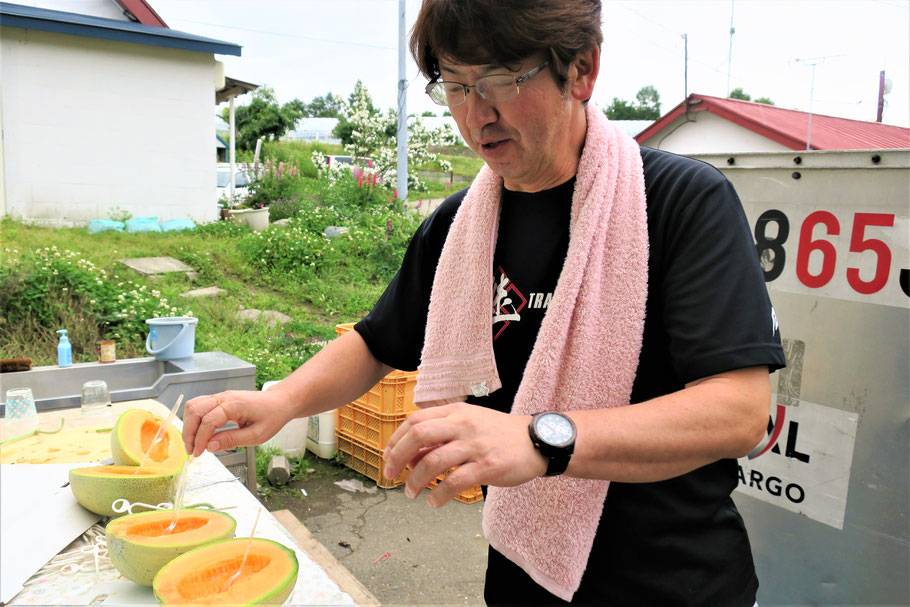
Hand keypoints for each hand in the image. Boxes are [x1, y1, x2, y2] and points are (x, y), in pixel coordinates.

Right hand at [181, 389, 294, 456]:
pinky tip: (198, 432)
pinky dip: (194, 419)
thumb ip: (232, 440)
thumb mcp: (256, 435)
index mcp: (235, 404)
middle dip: (189, 432)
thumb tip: (210, 447)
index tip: (198, 453)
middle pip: (195, 410)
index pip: (208, 421)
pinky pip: (199, 405)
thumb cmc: (272, 417)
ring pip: (193, 405)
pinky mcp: (220, 399)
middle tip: (192, 451)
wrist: (280, 402)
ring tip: (193, 443)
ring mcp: (221, 396)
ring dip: (189, 425)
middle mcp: (225, 397)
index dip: (200, 439)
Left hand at [382, 403, 546, 507]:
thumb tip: (409, 458)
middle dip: (397, 457)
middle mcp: (463, 425)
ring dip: (415, 481)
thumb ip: (440, 437)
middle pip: (418, 436)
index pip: (415, 421)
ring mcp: (475, 445)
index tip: (387, 457)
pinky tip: (434, 502)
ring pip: (433, 462)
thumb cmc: (498, 435)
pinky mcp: (487, 466)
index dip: (396, 440)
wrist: (537, 441)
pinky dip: (439, 495)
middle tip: (390, 475)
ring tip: (411, 493)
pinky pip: (455, 482)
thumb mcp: (468, 425)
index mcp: (456, 412)